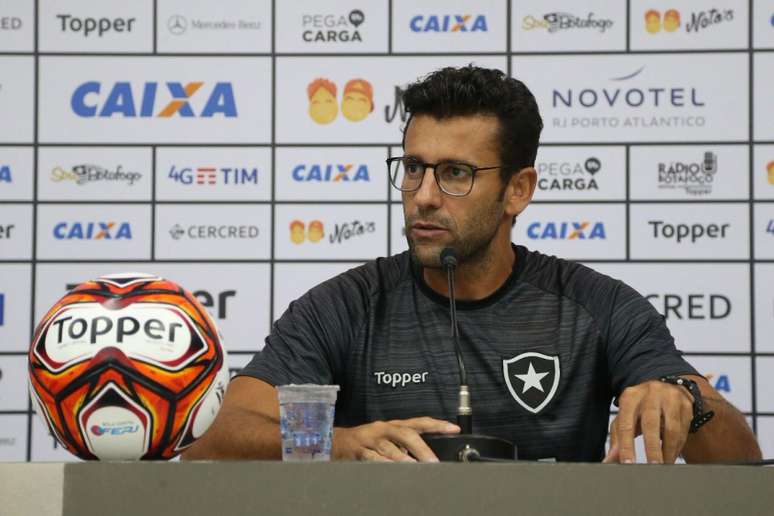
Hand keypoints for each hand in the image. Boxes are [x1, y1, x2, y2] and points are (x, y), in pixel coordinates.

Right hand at [332, 417, 459, 462]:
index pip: (419, 422)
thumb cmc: (366, 440)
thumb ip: (405, 445)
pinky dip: (381, 463)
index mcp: (393, 425)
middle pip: (406, 434)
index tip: (453, 429)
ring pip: (389, 447)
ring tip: (414, 467)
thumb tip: (427, 456)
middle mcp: (384, 429)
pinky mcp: (359, 451)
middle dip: (421, 448)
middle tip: (433, 461)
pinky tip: (389, 469)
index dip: (437, 424)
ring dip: (403, 458)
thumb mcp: (387, 438)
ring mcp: (371, 439)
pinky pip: (371, 457)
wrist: (336, 440)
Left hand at [603, 379, 693, 463]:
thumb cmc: (641, 406)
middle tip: (652, 467)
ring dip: (668, 451)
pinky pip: (683, 430)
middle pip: (650, 424)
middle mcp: (649, 394)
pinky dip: (677, 446)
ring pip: (671, 429)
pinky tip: (672, 455)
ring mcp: (669, 398)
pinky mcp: (686, 405)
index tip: (628, 463)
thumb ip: (617, 438)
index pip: (625, 424)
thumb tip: (610, 460)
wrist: (666, 387)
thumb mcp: (626, 416)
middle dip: (651, 449)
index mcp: (630, 397)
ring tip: (664, 465)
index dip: (626, 445)